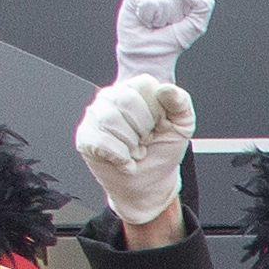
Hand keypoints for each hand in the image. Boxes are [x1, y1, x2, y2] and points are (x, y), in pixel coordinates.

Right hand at [75, 75, 195, 233]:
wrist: (150, 183)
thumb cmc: (163, 150)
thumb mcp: (183, 125)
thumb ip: (181, 101)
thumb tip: (165, 89)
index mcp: (136, 89)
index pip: (144, 85)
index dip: (157, 110)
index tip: (159, 125)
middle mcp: (112, 96)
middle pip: (125, 101)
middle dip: (143, 129)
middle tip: (145, 141)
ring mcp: (95, 115)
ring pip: (110, 119)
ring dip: (131, 144)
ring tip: (134, 150)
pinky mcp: (85, 136)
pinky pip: (100, 141)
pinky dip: (119, 156)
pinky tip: (124, 160)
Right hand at [110, 0, 214, 88]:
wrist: (148, 59)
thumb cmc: (170, 43)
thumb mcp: (196, 26)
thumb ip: (204, 5)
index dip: (187, 13)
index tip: (179, 24)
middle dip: (173, 16)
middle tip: (164, 27)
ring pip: (162, 0)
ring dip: (160, 18)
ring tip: (153, 25)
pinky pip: (147, 2)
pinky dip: (147, 16)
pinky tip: (143, 22)